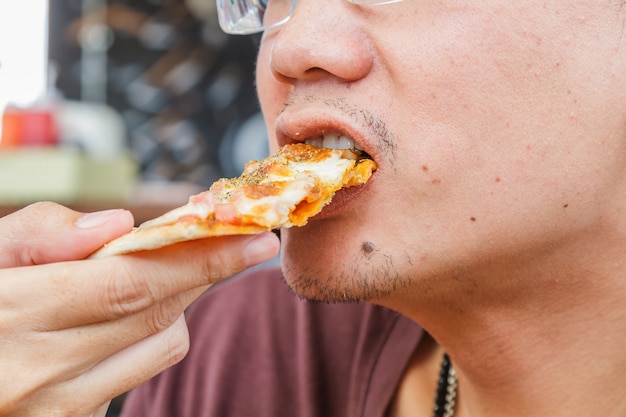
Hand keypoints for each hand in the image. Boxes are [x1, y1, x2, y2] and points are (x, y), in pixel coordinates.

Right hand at [0, 202, 279, 415]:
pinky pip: (138, 373)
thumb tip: (118, 226)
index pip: (132, 282)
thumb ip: (38, 233)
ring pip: (160, 346)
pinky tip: (125, 314)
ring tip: (157, 273)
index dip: (200, 257)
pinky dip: (149, 335)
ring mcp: (53, 409)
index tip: (254, 235)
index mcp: (8, 315)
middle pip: (156, 312)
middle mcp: (34, 373)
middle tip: (234, 239)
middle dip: (205, 271)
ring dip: (175, 302)